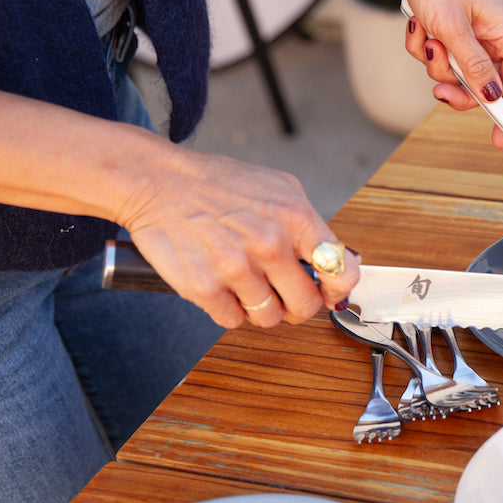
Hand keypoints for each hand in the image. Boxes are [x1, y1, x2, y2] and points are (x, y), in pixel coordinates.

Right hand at [117, 149, 360, 328]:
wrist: (159, 182)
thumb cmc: (220, 184)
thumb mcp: (280, 188)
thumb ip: (312, 225)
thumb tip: (343, 260)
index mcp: (295, 219)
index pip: (341, 272)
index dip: (338, 290)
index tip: (329, 293)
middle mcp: (269, 244)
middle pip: (306, 306)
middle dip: (297, 305)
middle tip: (284, 295)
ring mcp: (236, 268)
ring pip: (269, 318)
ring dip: (260, 307)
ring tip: (246, 283)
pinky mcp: (204, 287)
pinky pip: (232, 320)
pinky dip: (229, 309)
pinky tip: (221, 285)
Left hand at [371, 0, 502, 148]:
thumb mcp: (454, 29)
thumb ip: (474, 69)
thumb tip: (492, 101)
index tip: (498, 141)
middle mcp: (495, 37)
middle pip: (483, 87)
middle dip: (456, 86)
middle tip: (437, 88)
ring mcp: (472, 36)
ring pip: (456, 74)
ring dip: (435, 62)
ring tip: (425, 35)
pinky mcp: (451, 33)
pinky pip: (438, 58)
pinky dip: (423, 47)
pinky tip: (417, 24)